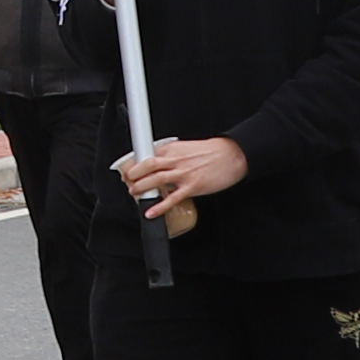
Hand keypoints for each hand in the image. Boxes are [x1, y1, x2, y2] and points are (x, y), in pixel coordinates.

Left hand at [119, 131, 249, 215]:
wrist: (231, 155)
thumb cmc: (211, 152)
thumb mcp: (185, 148)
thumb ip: (170, 156)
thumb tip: (156, 166)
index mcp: (173, 149)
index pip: (147, 155)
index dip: (134, 164)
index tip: (127, 171)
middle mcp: (176, 160)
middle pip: (147, 166)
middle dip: (133, 175)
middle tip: (127, 182)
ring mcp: (183, 174)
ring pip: (156, 180)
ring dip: (141, 188)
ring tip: (134, 194)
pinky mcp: (192, 187)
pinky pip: (172, 198)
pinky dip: (159, 206)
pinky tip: (151, 212)